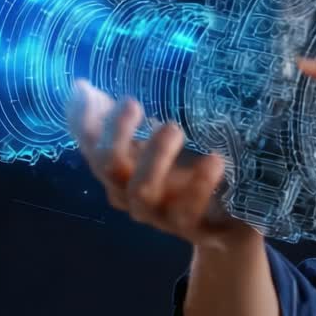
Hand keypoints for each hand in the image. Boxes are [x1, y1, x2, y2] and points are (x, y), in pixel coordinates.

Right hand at [64, 78, 257, 251]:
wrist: (233, 222)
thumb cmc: (191, 172)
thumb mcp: (164, 141)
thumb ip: (133, 117)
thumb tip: (83, 87)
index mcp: (121, 170)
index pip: (91, 145)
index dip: (82, 120)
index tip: (88, 90)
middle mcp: (133, 194)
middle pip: (109, 166)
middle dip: (116, 133)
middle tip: (133, 103)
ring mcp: (162, 214)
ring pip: (142, 191)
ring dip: (153, 157)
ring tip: (173, 127)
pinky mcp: (195, 228)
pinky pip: (188, 212)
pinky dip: (198, 185)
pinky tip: (214, 159)